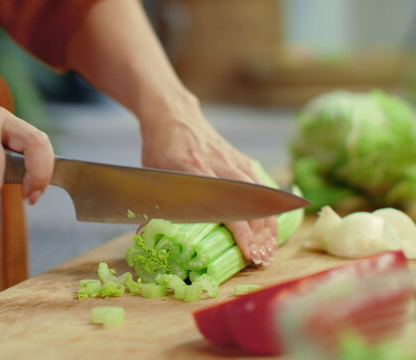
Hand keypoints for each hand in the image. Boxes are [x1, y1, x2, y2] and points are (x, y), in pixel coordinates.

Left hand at [138, 99, 277, 265]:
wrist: (173, 115)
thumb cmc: (160, 148)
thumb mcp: (150, 176)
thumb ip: (151, 206)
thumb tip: (145, 237)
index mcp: (195, 170)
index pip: (226, 206)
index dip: (241, 232)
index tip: (250, 252)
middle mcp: (220, 165)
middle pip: (250, 203)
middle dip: (261, 234)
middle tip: (263, 258)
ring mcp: (233, 160)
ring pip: (260, 195)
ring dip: (268, 223)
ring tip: (270, 248)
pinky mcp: (240, 158)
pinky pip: (260, 185)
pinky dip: (267, 206)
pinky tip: (270, 225)